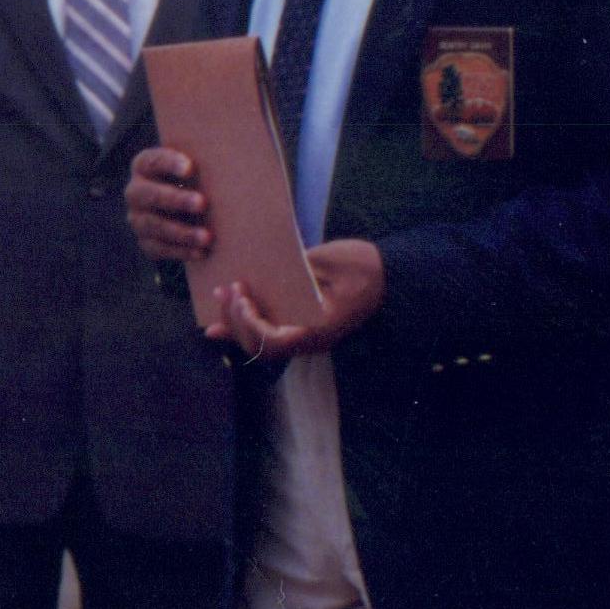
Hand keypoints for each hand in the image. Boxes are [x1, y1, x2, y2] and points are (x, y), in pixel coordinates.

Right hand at [126, 147, 211, 262]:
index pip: (152, 161)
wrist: (186, 209)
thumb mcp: (195, 165)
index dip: (168, 163)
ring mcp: (138, 218)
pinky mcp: (146, 242)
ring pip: (153, 225)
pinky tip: (201, 252)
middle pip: (148, 194)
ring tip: (207, 237)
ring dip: (181, 232)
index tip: (190, 168)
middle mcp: (136, 192)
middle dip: (175, 199)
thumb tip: (235, 145)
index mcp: (144, 166)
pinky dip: (181, 252)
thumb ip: (206, 159)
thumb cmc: (196, 178)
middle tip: (202, 203)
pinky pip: (159, 249)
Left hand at [204, 238, 384, 361]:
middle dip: (236, 321)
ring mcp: (307, 338)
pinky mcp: (303, 328)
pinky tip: (228, 312)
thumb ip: (296, 270)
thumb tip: (259, 270)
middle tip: (225, 289)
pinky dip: (246, 324)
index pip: (274, 343)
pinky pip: (270, 333)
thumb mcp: (329, 261)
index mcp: (320, 330)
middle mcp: (312, 342)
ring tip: (220, 295)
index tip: (242, 297)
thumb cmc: (364, 266)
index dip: (250, 325)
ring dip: (236, 323)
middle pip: (261, 347)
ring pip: (262, 344)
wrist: (390, 275)